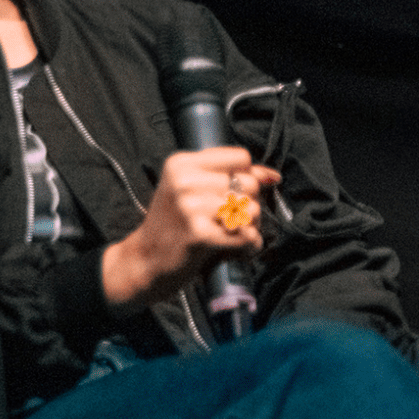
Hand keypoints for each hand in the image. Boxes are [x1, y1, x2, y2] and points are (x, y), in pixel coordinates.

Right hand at [100, 148, 276, 310]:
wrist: (145, 260)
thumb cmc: (176, 225)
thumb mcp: (196, 191)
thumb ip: (235, 177)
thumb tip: (274, 176)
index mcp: (182, 163)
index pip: (242, 157)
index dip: (246, 177)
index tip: (230, 193)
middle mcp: (184, 180)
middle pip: (251, 184)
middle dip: (249, 205)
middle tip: (228, 221)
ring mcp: (190, 207)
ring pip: (253, 210)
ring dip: (250, 227)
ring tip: (228, 234)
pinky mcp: (200, 234)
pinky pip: (248, 236)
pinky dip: (247, 247)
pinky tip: (230, 250)